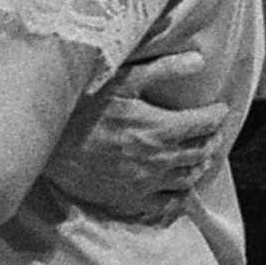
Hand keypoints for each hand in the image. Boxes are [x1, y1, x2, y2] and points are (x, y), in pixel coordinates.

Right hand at [49, 46, 217, 216]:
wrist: (46, 143)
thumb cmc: (81, 106)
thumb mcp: (121, 80)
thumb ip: (163, 70)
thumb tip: (198, 60)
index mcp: (159, 128)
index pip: (204, 123)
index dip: (217, 115)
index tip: (220, 108)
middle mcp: (158, 159)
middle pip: (201, 151)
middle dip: (212, 139)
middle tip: (213, 130)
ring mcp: (145, 182)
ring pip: (188, 178)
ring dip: (200, 165)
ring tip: (201, 155)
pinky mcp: (129, 199)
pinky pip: (166, 204)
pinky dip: (180, 196)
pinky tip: (181, 189)